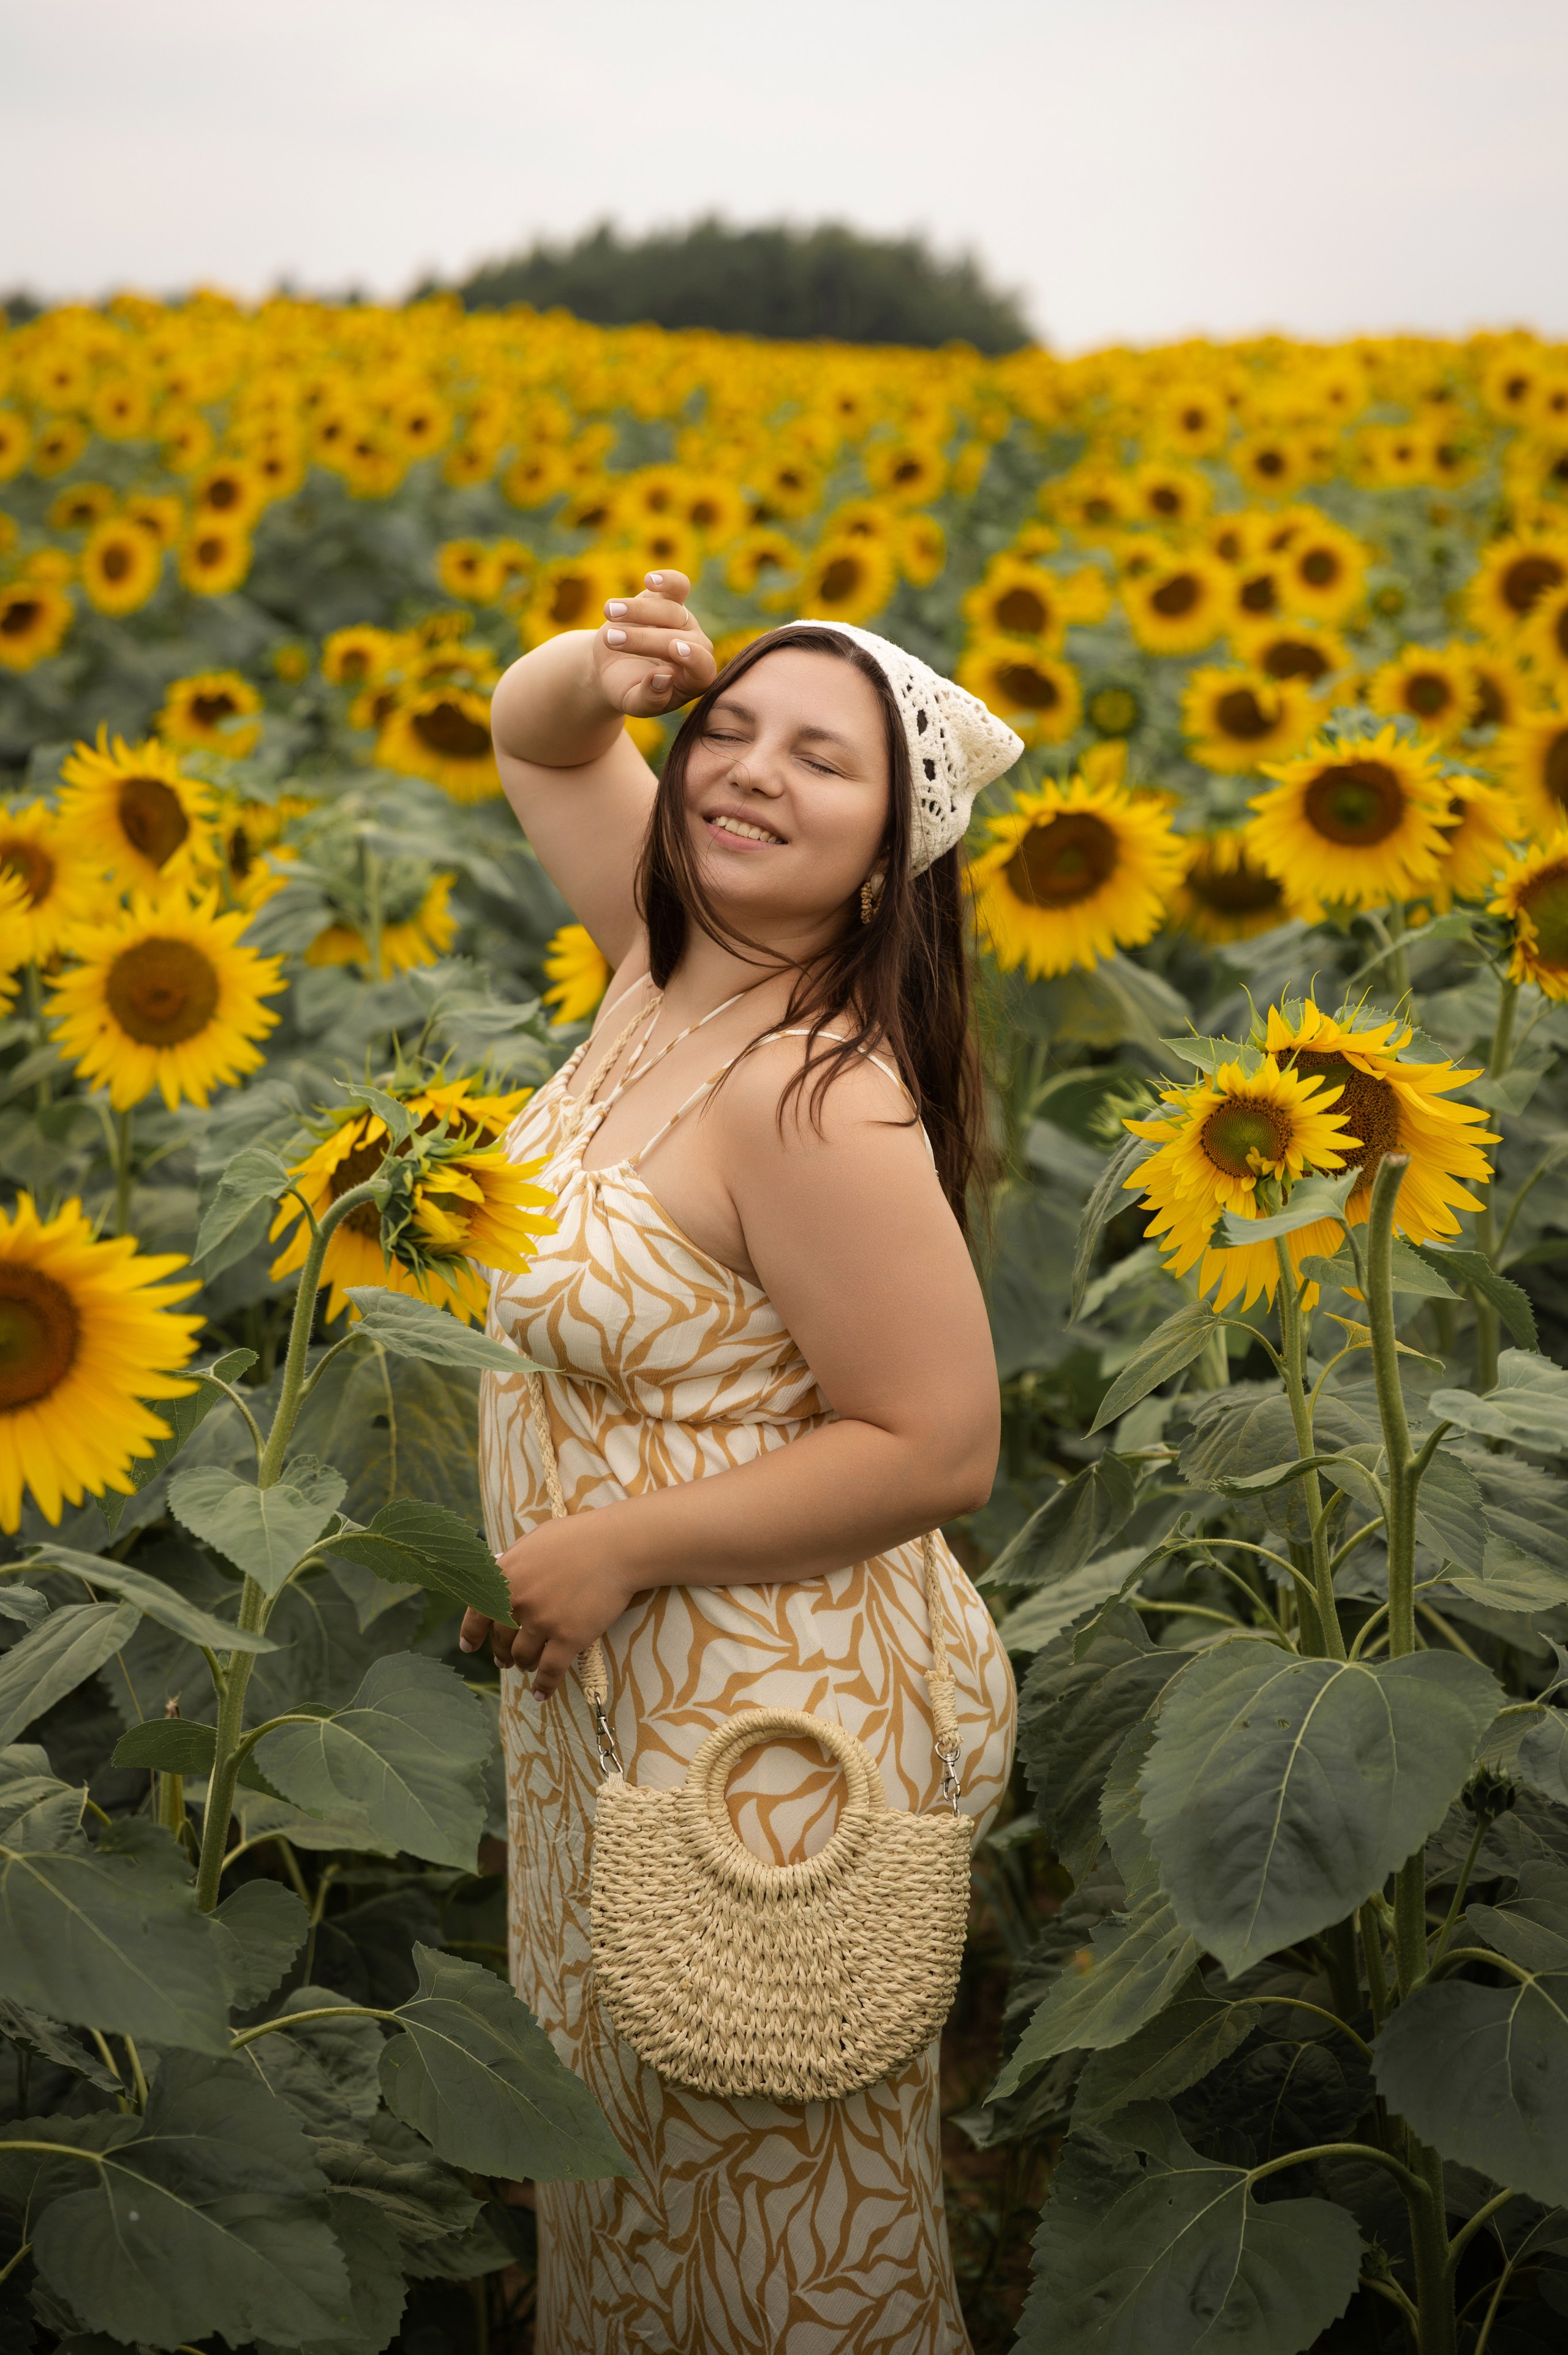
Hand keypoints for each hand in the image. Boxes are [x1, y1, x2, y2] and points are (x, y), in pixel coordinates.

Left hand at [459, 1517, 635, 1698]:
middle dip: (501, 1653)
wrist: (617, 1546)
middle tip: (505, 1660)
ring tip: (529, 1666)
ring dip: (524, 1664)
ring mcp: (543, 1621)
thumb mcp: (534, 1542)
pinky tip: (541, 1694)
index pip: (477, 1612)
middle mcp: (519, 1601)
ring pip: (523, 1657)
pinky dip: (543, 1686)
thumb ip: (512, 1562)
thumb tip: (495, 1572)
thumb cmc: (578, 1538)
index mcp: (506, 1575)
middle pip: (501, 1639)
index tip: (469, 1647)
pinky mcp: (569, 1638)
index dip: (471, 1633)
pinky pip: (550, 1671)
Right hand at [591, 571, 716, 717]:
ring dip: (638, 611)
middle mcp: (695, 648)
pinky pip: (678, 586)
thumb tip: (665, 677)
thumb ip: (650, 699)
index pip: (703, 669)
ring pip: (671, 611)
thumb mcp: (633, 703)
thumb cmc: (626, 689)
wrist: (611, 666)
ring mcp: (685, 622)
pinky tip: (650, 579)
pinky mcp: (671, 600)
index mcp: (693, 679)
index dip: (693, 658)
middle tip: (612, 640)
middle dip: (643, 638)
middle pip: (679, 638)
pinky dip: (667, 580)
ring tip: (610, 613)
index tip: (674, 649)